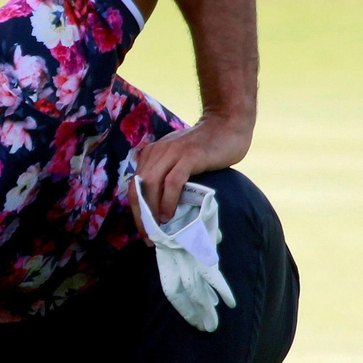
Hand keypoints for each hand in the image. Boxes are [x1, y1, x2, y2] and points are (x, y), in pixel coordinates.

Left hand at [130, 112, 251, 243]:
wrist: (228, 123)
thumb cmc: (206, 146)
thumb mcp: (179, 159)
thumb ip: (167, 174)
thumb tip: (161, 207)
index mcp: (151, 155)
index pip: (135, 186)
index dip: (136, 211)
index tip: (144, 232)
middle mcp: (156, 153)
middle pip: (138, 188)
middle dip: (141, 215)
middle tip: (149, 238)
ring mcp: (171, 153)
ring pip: (151, 185)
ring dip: (152, 211)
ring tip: (159, 230)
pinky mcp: (188, 156)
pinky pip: (172, 182)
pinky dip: (168, 200)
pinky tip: (169, 215)